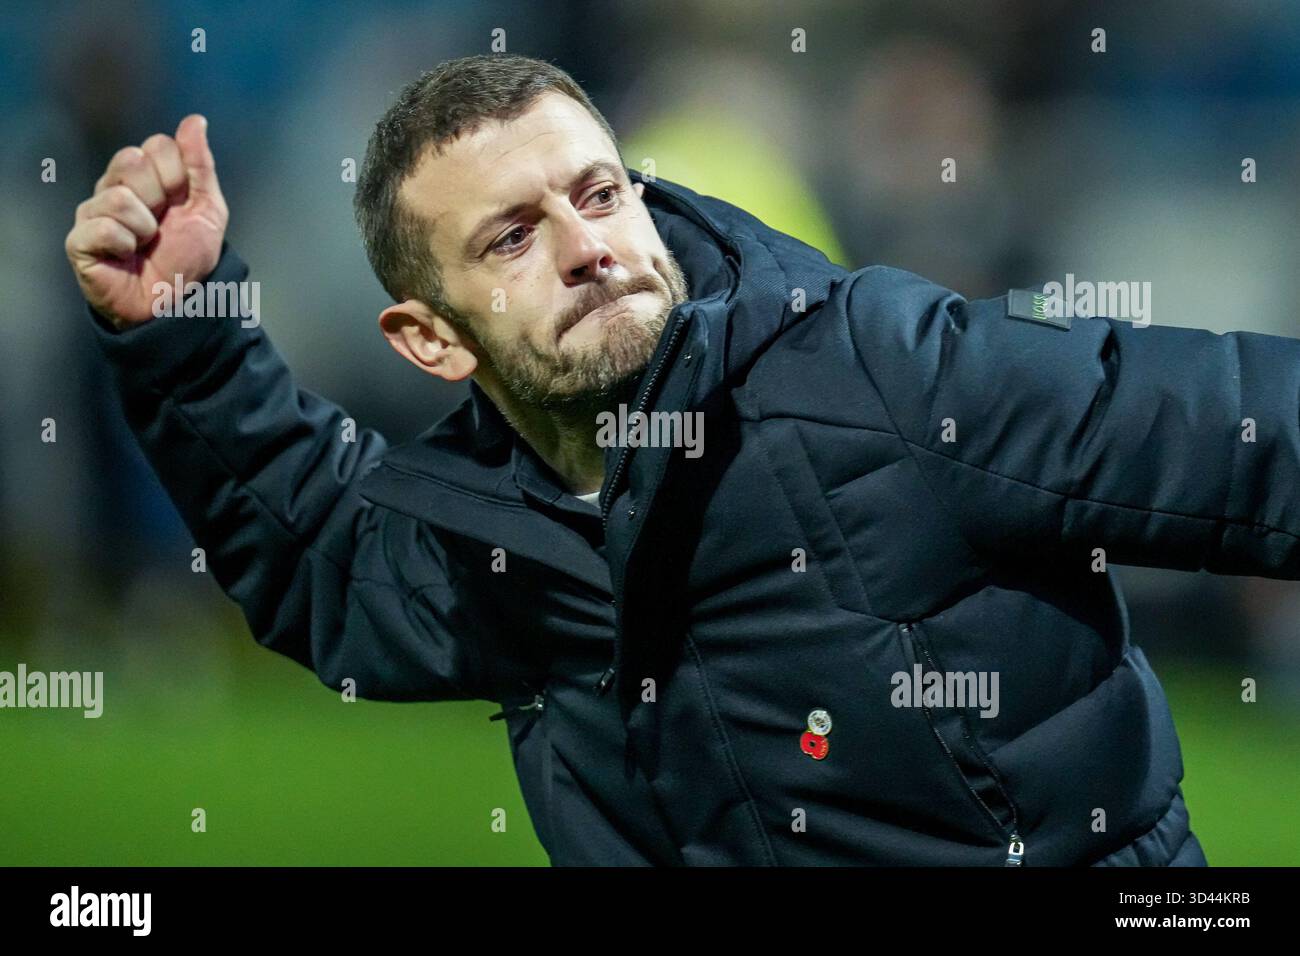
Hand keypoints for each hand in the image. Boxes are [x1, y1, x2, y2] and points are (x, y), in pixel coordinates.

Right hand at [65, 114, 228, 328]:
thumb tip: (195, 120)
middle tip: (161, 225)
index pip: (156, 145)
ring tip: (145, 245)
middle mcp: (115, 188)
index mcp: (145, 177)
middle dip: (159, 197)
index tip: (181, 204)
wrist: (178, 303)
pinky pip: (104, 226)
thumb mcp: (208, 209)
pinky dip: (125, 244)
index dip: (177, 176)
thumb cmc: (190, 258)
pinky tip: (126, 256)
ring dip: (144, 227)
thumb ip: (200, 165)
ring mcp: (93, 213)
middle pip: (131, 160)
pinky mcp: (80, 240)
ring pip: (119, 196)